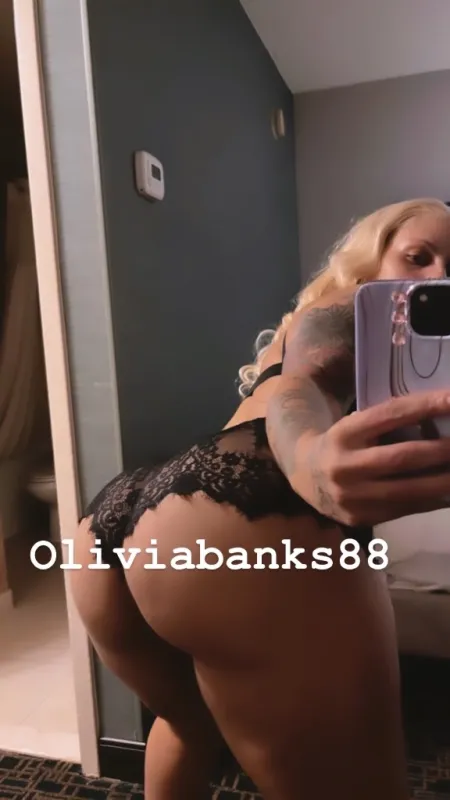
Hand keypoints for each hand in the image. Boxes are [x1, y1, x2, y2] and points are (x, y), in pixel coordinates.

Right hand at [304, 390, 449, 525]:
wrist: (305, 475)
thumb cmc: (344, 443)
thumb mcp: (356, 425)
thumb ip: (388, 425)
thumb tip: (440, 421)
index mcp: (344, 433)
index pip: (390, 415)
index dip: (426, 406)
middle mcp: (344, 465)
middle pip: (402, 457)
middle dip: (442, 451)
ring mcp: (351, 496)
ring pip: (408, 490)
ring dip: (445, 482)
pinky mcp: (360, 518)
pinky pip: (405, 510)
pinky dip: (433, 501)